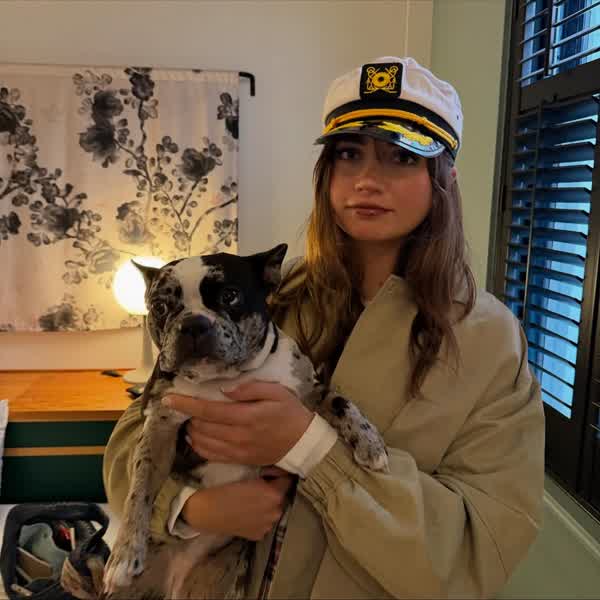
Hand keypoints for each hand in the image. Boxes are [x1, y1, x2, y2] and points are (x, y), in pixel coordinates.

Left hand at [164, 381, 313, 465]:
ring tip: (190, 420)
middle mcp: (238, 436)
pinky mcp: (239, 460)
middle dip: (188, 416)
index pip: (208, 410)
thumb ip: (250, 388)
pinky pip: (211, 455)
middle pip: (202, 427)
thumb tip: (224, 390)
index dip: (186, 404)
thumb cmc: (290, 412)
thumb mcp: (276, 392)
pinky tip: (196, 437)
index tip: (168, 399)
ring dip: (192, 430)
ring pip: (203, 442)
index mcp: (246, 416)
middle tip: (184, 406)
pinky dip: (198, 446)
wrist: (303, 443)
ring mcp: (237, 451)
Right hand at [181, 467, 293, 540]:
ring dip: (267, 505)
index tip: (270, 473)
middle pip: (280, 496)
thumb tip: (278, 469)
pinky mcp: (258, 535)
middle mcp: (275, 512)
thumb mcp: (249, 474)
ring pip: (272, 510)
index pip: (287, 480)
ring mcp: (267, 526)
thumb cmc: (226, 488)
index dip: (278, 475)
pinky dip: (259, 518)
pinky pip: (263, 522)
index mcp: (275, 495)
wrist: (206, 511)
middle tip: (259, 486)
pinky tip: (246, 513)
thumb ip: (267, 473)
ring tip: (251, 500)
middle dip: (273, 491)